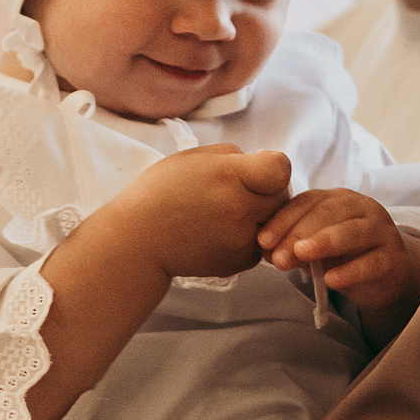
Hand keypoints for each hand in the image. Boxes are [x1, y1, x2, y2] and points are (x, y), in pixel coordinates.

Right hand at [110, 143, 292, 280]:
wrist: (138, 241)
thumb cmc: (161, 193)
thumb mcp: (194, 158)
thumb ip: (234, 156)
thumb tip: (263, 164)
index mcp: (229, 177)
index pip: (280, 169)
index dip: (272, 166)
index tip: (255, 168)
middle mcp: (239, 210)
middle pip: (282, 195)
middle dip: (268, 190)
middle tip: (241, 190)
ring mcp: (241, 240)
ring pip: (275, 222)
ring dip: (262, 215)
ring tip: (230, 210)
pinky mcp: (239, 262)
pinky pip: (261, 244)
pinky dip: (250, 237)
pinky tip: (223, 230)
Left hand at [258, 188, 418, 313]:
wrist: (388, 274)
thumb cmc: (346, 255)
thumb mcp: (317, 248)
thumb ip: (294, 246)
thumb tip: (266, 252)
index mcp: (338, 199)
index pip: (308, 201)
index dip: (283, 219)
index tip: (262, 241)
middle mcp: (361, 208)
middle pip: (328, 213)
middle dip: (299, 233)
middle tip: (278, 257)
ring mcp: (381, 231)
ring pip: (353, 231)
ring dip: (325, 241)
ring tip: (301, 254)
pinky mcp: (393, 258)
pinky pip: (372, 262)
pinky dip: (351, 271)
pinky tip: (331, 281)